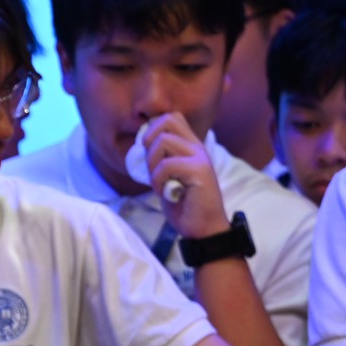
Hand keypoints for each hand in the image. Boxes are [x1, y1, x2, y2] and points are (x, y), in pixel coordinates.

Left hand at [137, 113, 229, 238]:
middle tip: (152, 166)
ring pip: (162, 141)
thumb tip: (142, 145)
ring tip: (160, 183)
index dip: (152, 129)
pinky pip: (166, 165)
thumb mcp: (168, 178)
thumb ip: (160, 160)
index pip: (170, 117)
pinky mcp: (199, 170)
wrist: (203, 229)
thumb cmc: (184, 205)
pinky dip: (158, 181)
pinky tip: (167, 193)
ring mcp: (199, 156)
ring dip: (152, 165)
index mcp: (190, 146)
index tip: (148, 153)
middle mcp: (196, 146)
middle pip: (166, 120)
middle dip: (149, 141)